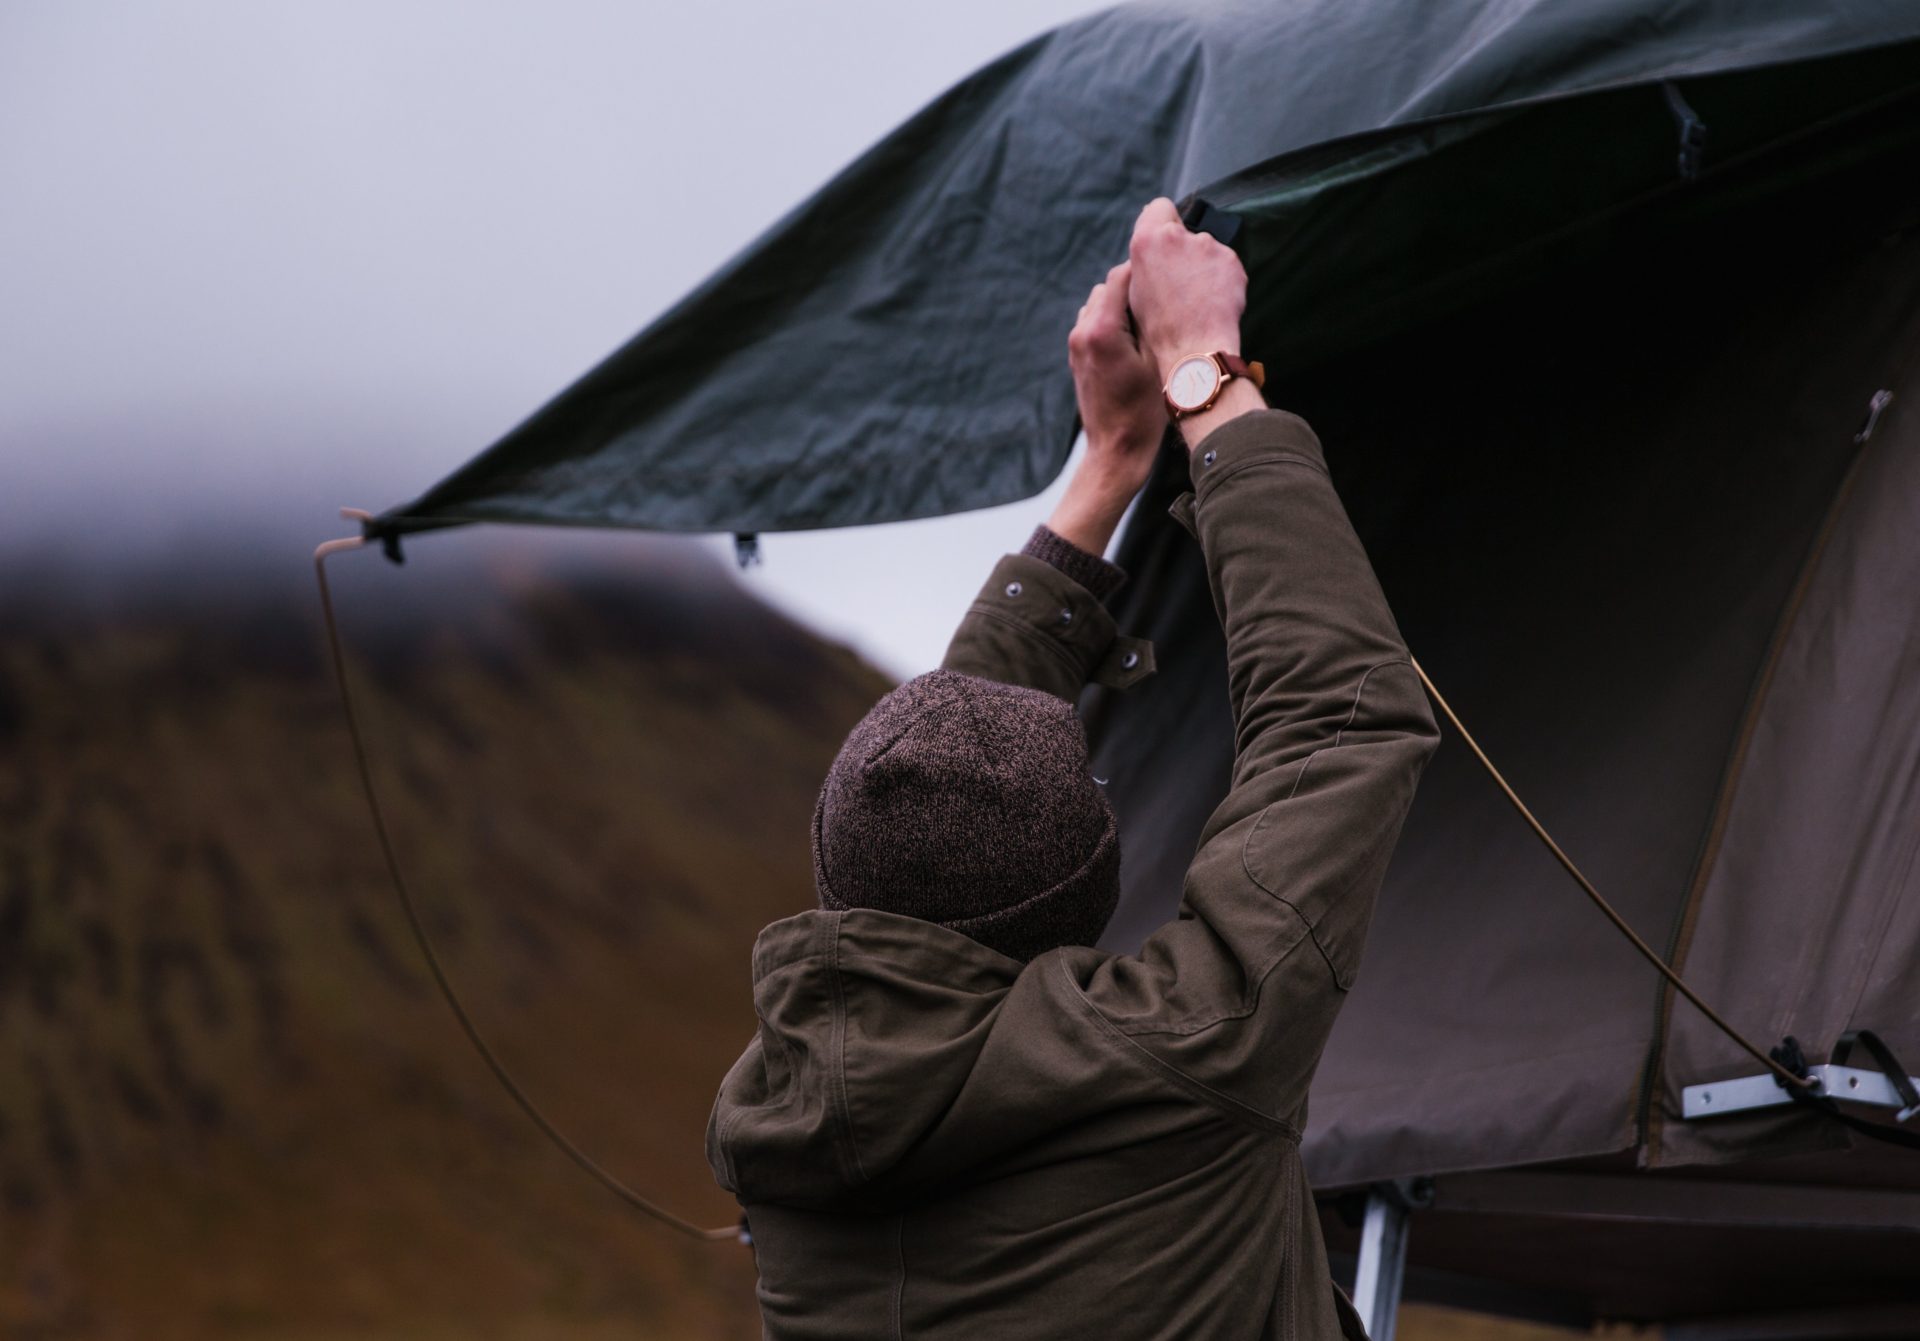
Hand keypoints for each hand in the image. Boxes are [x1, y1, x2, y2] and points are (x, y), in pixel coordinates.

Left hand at [1047, 263, 1166, 556]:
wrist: (1116, 452)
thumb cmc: (1146, 413)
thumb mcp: (1159, 361)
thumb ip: (1153, 319)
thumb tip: (1157, 286)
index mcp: (1102, 329)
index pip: (1121, 276)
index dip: (1147, 271)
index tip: (1169, 274)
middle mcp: (1082, 332)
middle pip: (1109, 286)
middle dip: (1135, 288)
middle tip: (1164, 299)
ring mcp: (1076, 344)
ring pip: (1100, 303)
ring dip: (1123, 305)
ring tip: (1151, 322)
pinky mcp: (1077, 356)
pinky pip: (1094, 322)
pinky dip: (1113, 321)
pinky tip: (1136, 339)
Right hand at [1124, 197, 1246, 380]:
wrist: (1193, 347)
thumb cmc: (1160, 327)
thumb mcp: (1135, 291)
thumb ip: (1144, 261)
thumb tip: (1153, 249)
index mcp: (1147, 241)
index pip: (1158, 207)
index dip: (1161, 222)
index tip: (1164, 242)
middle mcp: (1177, 236)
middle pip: (1184, 231)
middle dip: (1183, 250)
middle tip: (1180, 283)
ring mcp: (1207, 246)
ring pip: (1206, 248)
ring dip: (1203, 265)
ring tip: (1197, 298)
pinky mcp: (1230, 259)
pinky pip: (1225, 263)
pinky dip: (1221, 278)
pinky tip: (1214, 300)